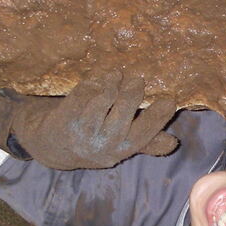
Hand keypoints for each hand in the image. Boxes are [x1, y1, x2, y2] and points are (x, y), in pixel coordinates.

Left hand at [11, 72, 178, 169]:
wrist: (52, 146)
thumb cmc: (93, 142)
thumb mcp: (118, 148)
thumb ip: (145, 143)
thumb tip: (173, 143)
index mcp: (120, 150)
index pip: (145, 133)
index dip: (159, 116)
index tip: (169, 100)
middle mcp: (102, 145)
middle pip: (124, 112)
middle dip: (133, 93)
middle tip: (138, 81)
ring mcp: (83, 131)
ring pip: (104, 99)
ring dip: (113, 83)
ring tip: (118, 75)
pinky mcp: (67, 117)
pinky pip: (85, 93)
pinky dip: (94, 84)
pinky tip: (99, 80)